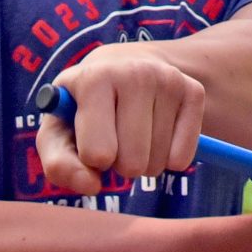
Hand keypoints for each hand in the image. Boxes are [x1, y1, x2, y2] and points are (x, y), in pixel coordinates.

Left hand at [35, 43, 204, 194]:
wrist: (125, 66)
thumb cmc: (84, 108)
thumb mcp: (58, 131)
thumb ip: (59, 164)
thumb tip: (92, 186)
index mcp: (95, 78)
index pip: (98, 154)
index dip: (91, 160)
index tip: (87, 139)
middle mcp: (135, 72)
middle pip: (132, 164)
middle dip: (120, 165)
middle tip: (114, 138)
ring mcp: (168, 79)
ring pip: (158, 163)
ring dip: (144, 161)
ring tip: (133, 133)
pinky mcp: (193, 91)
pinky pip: (182, 158)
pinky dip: (168, 158)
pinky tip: (156, 132)